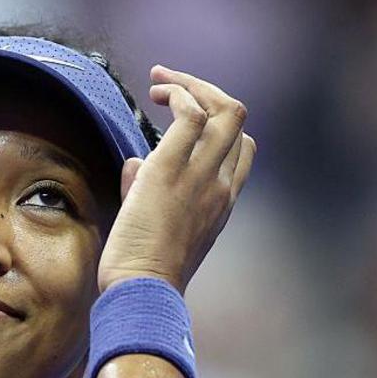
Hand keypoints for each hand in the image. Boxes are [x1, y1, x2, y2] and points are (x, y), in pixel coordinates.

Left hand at [96, 65, 255, 293]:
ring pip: (223, 109)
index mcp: (222, 203)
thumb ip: (149, 190)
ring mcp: (201, 177)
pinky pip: (190, 114)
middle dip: (206, 91)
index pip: (242, 148)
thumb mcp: (158, 226)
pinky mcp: (171, 171)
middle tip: (172, 86)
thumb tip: (133, 165)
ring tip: (160, 84)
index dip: (219, 122)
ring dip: (190, 85)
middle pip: (237, 120)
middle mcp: (220, 186)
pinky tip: (157, 95)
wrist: (142, 293)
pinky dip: (177, 94)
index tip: (186, 115)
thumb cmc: (144, 273)